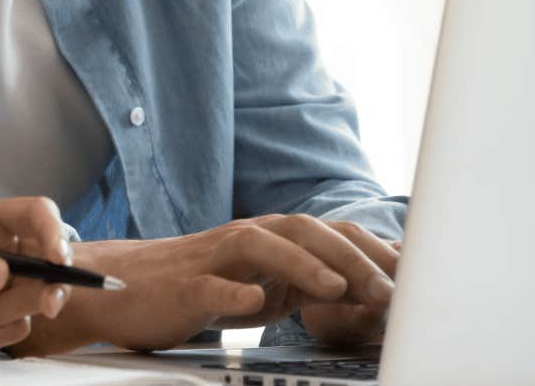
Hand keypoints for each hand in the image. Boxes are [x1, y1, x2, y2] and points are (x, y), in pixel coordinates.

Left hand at [0, 196, 73, 360]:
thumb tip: (1, 272)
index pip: (36, 215)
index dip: (54, 233)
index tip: (59, 262)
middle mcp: (0, 251)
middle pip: (50, 262)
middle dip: (41, 288)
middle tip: (45, 306)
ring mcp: (4, 287)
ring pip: (34, 300)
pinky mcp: (2, 318)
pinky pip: (18, 329)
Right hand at [14, 215, 396, 354]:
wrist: (121, 289)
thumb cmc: (194, 289)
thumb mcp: (260, 287)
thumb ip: (303, 284)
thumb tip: (363, 294)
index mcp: (269, 239)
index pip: (330, 234)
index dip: (374, 252)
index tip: (414, 279)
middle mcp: (245, 239)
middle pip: (305, 229)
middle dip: (352, 257)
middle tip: (389, 289)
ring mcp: (213, 260)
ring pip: (262, 245)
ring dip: (304, 264)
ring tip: (338, 289)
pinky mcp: (183, 286)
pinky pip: (210, 285)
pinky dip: (235, 292)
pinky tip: (256, 304)